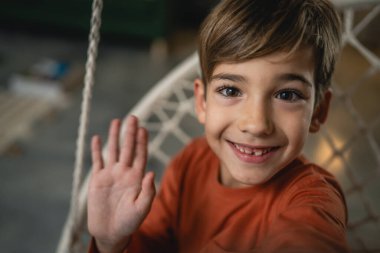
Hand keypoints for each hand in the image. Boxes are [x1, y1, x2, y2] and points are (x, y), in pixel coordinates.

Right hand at [87, 115, 154, 252]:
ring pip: (113, 151)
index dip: (142, 142)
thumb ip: (148, 192)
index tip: (143, 128)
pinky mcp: (97, 180)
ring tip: (116, 121)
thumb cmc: (129, 223)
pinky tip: (97, 138)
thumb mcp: (141, 209)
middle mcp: (124, 172)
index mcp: (136, 178)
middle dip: (130, 133)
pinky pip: (97, 161)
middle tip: (133, 117)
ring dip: (114, 136)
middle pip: (128, 148)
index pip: (140, 155)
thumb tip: (151, 172)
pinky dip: (97, 150)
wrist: (110, 232)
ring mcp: (111, 175)